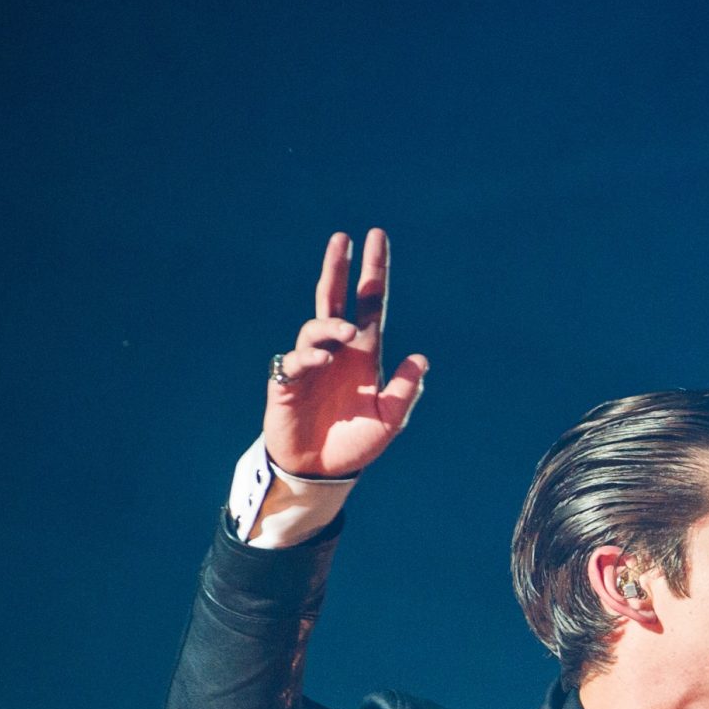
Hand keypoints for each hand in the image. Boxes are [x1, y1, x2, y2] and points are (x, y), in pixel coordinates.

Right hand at [264, 229, 429, 477]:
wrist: (322, 471)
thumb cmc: (356, 442)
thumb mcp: (390, 419)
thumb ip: (405, 390)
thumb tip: (421, 358)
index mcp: (364, 353)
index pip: (369, 303)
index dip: (373, 272)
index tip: (376, 237)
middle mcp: (337, 351)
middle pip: (335, 299)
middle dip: (338, 269)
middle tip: (342, 239)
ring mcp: (311, 364)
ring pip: (316, 327)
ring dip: (331, 325)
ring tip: (346, 331)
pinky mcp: (288, 383)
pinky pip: (297, 360)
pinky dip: (310, 356)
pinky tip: (323, 360)